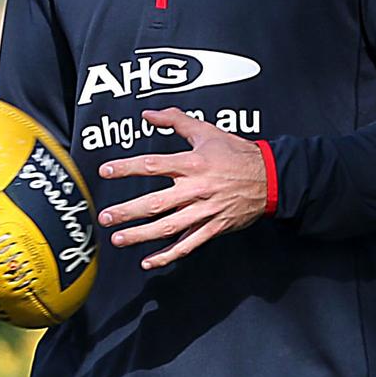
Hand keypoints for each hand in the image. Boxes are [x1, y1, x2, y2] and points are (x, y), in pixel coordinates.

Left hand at [98, 108, 266, 269]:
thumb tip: (149, 114)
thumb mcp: (206, 131)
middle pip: (155, 202)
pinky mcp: (212, 228)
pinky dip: (167, 256)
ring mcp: (204, 211)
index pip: (152, 165)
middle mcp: (195, 189)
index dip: (127, 168)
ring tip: (118, 239)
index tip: (106, 171)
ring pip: (167, 228)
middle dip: (128, 211)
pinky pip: (187, 245)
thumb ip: (175, 120)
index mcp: (192, 163)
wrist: (270, 177)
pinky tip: (149, 262)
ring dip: (140, 236)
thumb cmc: (237, 153)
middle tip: (106, 217)